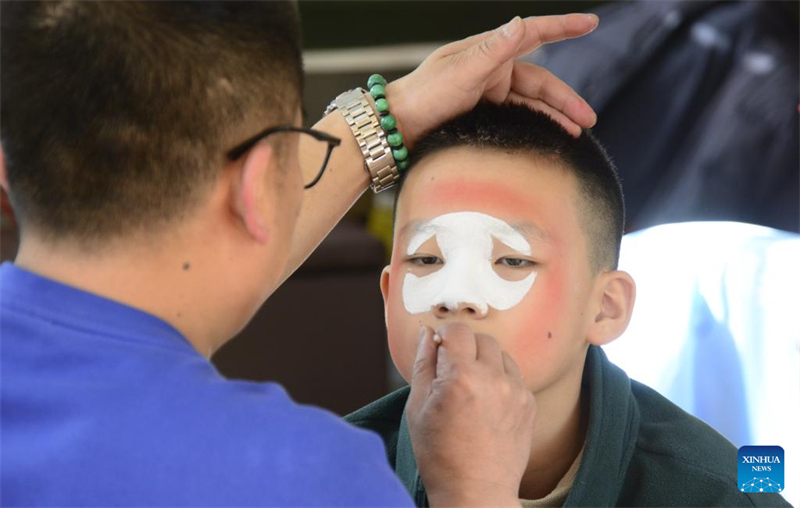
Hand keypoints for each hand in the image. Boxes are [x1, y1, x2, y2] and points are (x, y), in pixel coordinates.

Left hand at [387, 14, 598, 145]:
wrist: (397, 127)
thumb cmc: (424, 95)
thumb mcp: (459, 73)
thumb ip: (491, 51)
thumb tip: (520, 23)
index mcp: (488, 52)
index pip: (533, 34)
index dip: (563, 27)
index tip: (591, 22)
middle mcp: (492, 71)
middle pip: (540, 82)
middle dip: (565, 100)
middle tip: (588, 120)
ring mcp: (489, 94)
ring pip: (531, 104)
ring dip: (554, 118)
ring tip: (575, 135)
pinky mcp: (484, 116)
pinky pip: (518, 119)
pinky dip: (535, 127)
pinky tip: (549, 140)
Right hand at [406, 323, 536, 507]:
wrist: (476, 491)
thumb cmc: (440, 453)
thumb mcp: (418, 406)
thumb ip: (424, 363)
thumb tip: (427, 332)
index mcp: (460, 376)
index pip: (457, 330)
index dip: (444, 336)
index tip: (440, 349)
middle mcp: (492, 378)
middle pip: (481, 338)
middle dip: (465, 347)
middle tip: (453, 371)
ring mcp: (515, 390)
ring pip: (500, 354)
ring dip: (485, 361)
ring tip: (472, 388)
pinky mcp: (529, 403)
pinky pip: (514, 375)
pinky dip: (500, 379)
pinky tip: (487, 402)